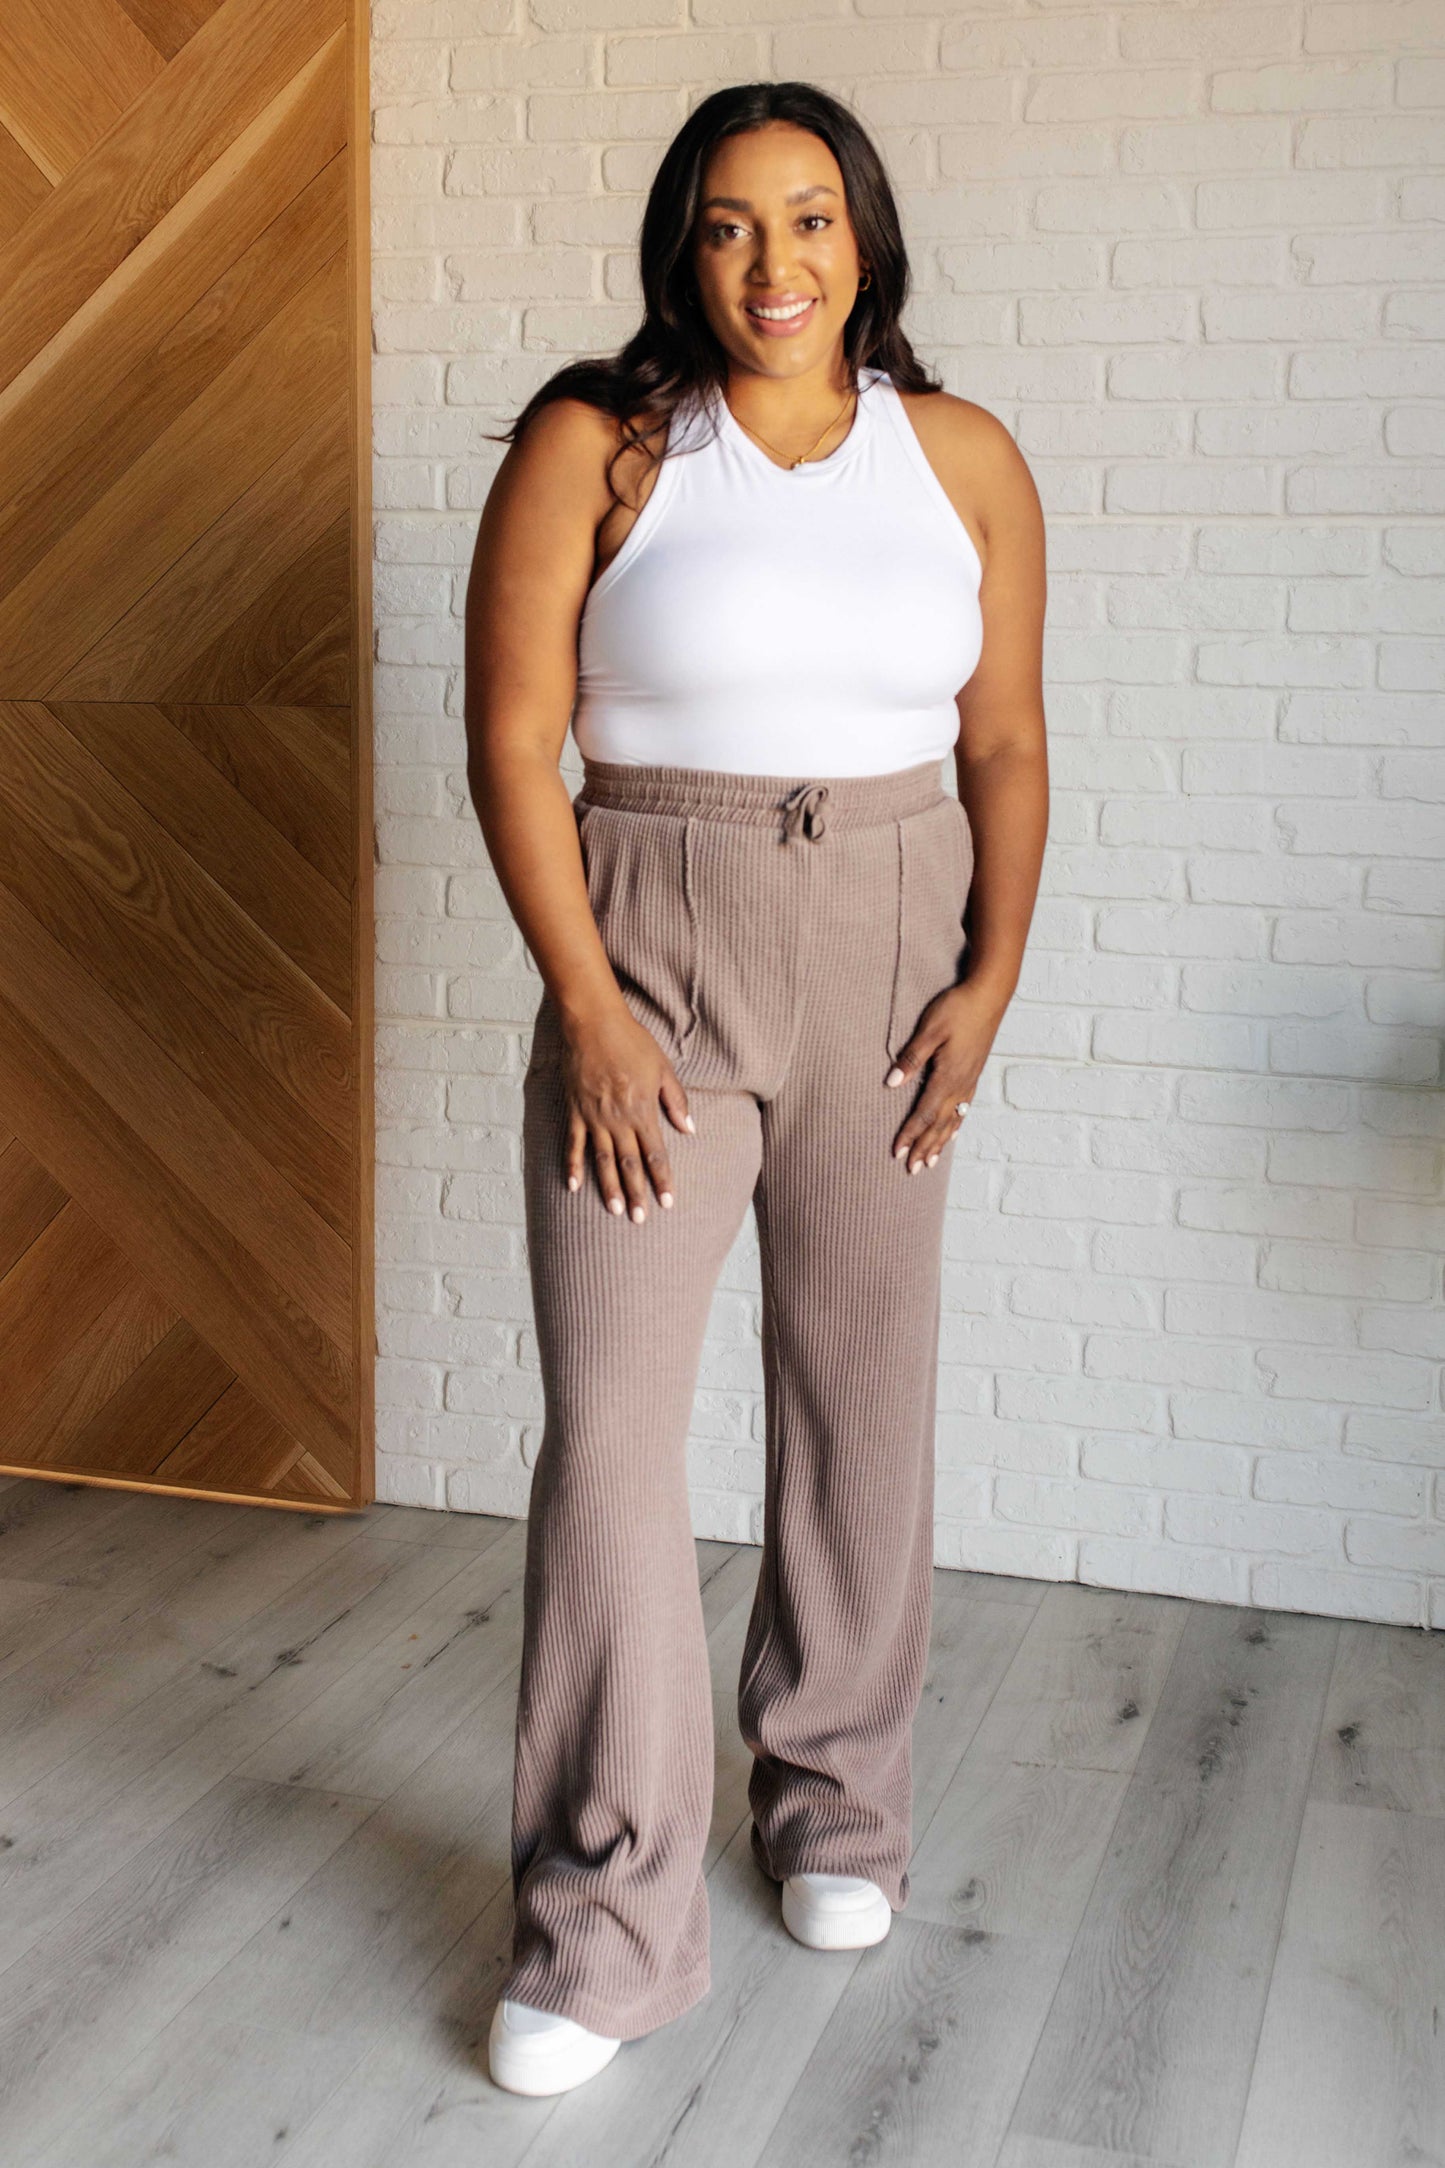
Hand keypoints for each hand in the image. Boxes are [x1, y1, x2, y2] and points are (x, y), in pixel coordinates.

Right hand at [559, 1005, 693, 1220]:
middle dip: (637, 1193)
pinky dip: (573, 1166)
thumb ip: (676, 1100)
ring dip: (609, 1188)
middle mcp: (618, 1119)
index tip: (668, 1202)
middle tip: (641, 1219)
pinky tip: (574, 1187)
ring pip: (603, 1160)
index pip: (655, 1153)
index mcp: (642, 1110)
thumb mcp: (663, 1068)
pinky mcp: (575, 1111)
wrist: (592, 1024)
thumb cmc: (632, 1042)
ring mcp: (594, 1117)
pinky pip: (574, 1144)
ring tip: (616, 1210)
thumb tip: (690, 1129)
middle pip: (629, 1164)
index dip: (662, 1179)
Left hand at [885, 980, 1005, 1172]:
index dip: (910, 1134)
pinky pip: (964, 1108)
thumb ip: (911, 1057)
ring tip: (929, 1162)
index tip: (897, 1152)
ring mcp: (970, 1080)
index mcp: (948, 1075)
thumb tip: (892, 1082)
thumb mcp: (929, 1029)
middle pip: (939, 1123)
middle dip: (924, 1147)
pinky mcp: (974, 1073)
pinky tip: (952, 1133)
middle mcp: (961, 1083)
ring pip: (953, 1119)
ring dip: (939, 1142)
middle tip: (911, 1170)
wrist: (989, 995)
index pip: (924, 1113)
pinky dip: (956, 1125)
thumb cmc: (957, 1008)